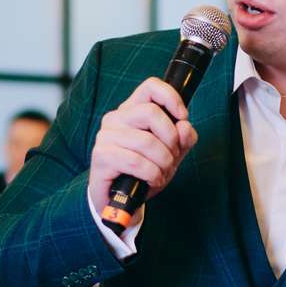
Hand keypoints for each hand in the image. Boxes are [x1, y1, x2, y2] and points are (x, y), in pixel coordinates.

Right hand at [89, 77, 197, 215]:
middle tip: (172, 157)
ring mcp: (106, 136)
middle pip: (151, 112)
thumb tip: (184, 127)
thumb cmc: (143, 171)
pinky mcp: (101, 155)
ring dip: (163, 162)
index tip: (183, 117)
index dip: (171, 97)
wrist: (120, 199)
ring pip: (146, 141)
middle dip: (170, 138)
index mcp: (132, 110)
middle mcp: (116, 118)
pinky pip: (136, 161)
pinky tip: (152, 180)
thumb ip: (183, 139)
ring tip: (162, 173)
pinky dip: (151, 174)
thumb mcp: (171, 154)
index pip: (150, 86)